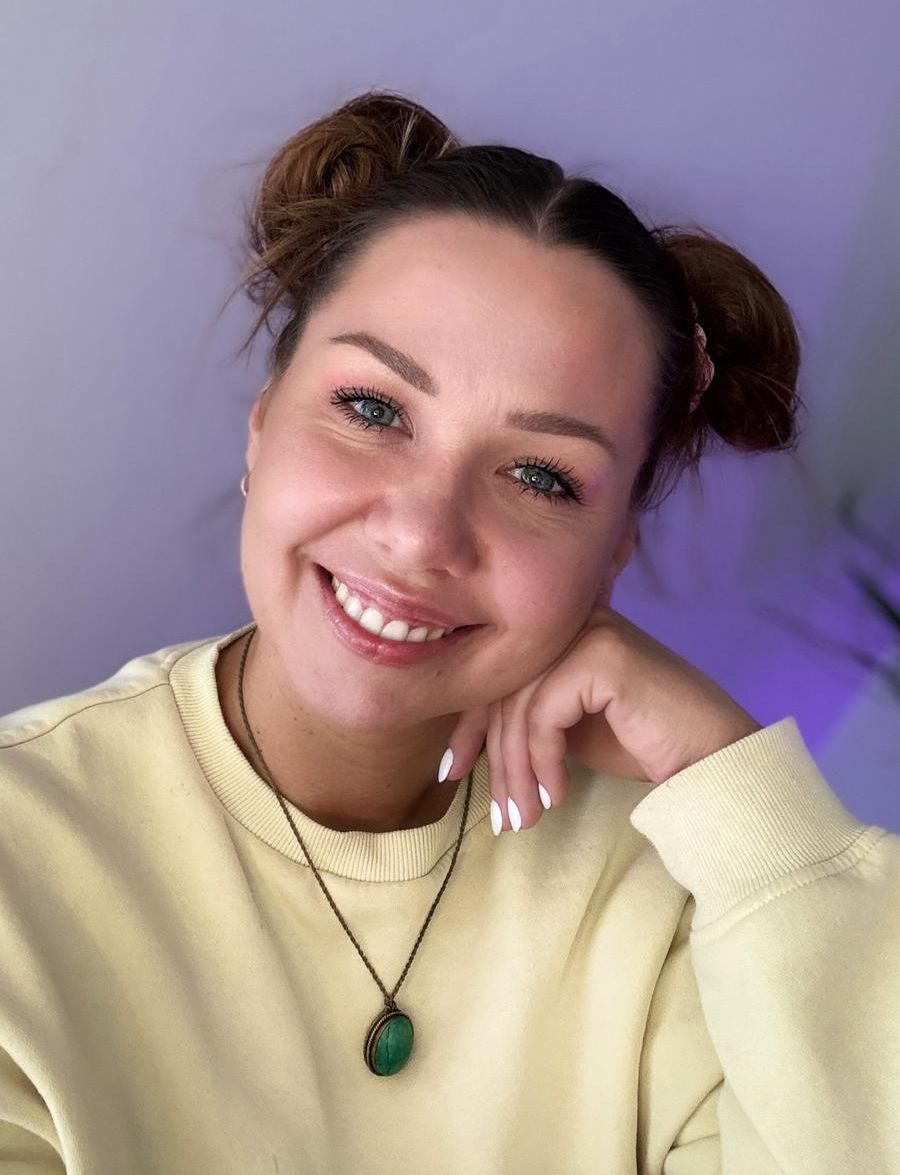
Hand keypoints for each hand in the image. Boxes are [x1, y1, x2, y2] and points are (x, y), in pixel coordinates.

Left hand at [444, 602, 761, 832]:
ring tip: (522, 820)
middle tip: (498, 817)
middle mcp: (573, 619)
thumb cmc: (646, 745)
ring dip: (517, 774)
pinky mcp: (602, 657)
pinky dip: (544, 762)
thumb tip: (470, 740)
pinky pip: (544, 715)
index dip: (470, 726)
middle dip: (494, 760)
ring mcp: (590, 632)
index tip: (452, 773)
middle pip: (504, 690)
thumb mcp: (571, 728)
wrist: (714, 759)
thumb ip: (529, 717)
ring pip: (520, 707)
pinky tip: (558, 796)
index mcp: (563, 629)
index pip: (498, 673)